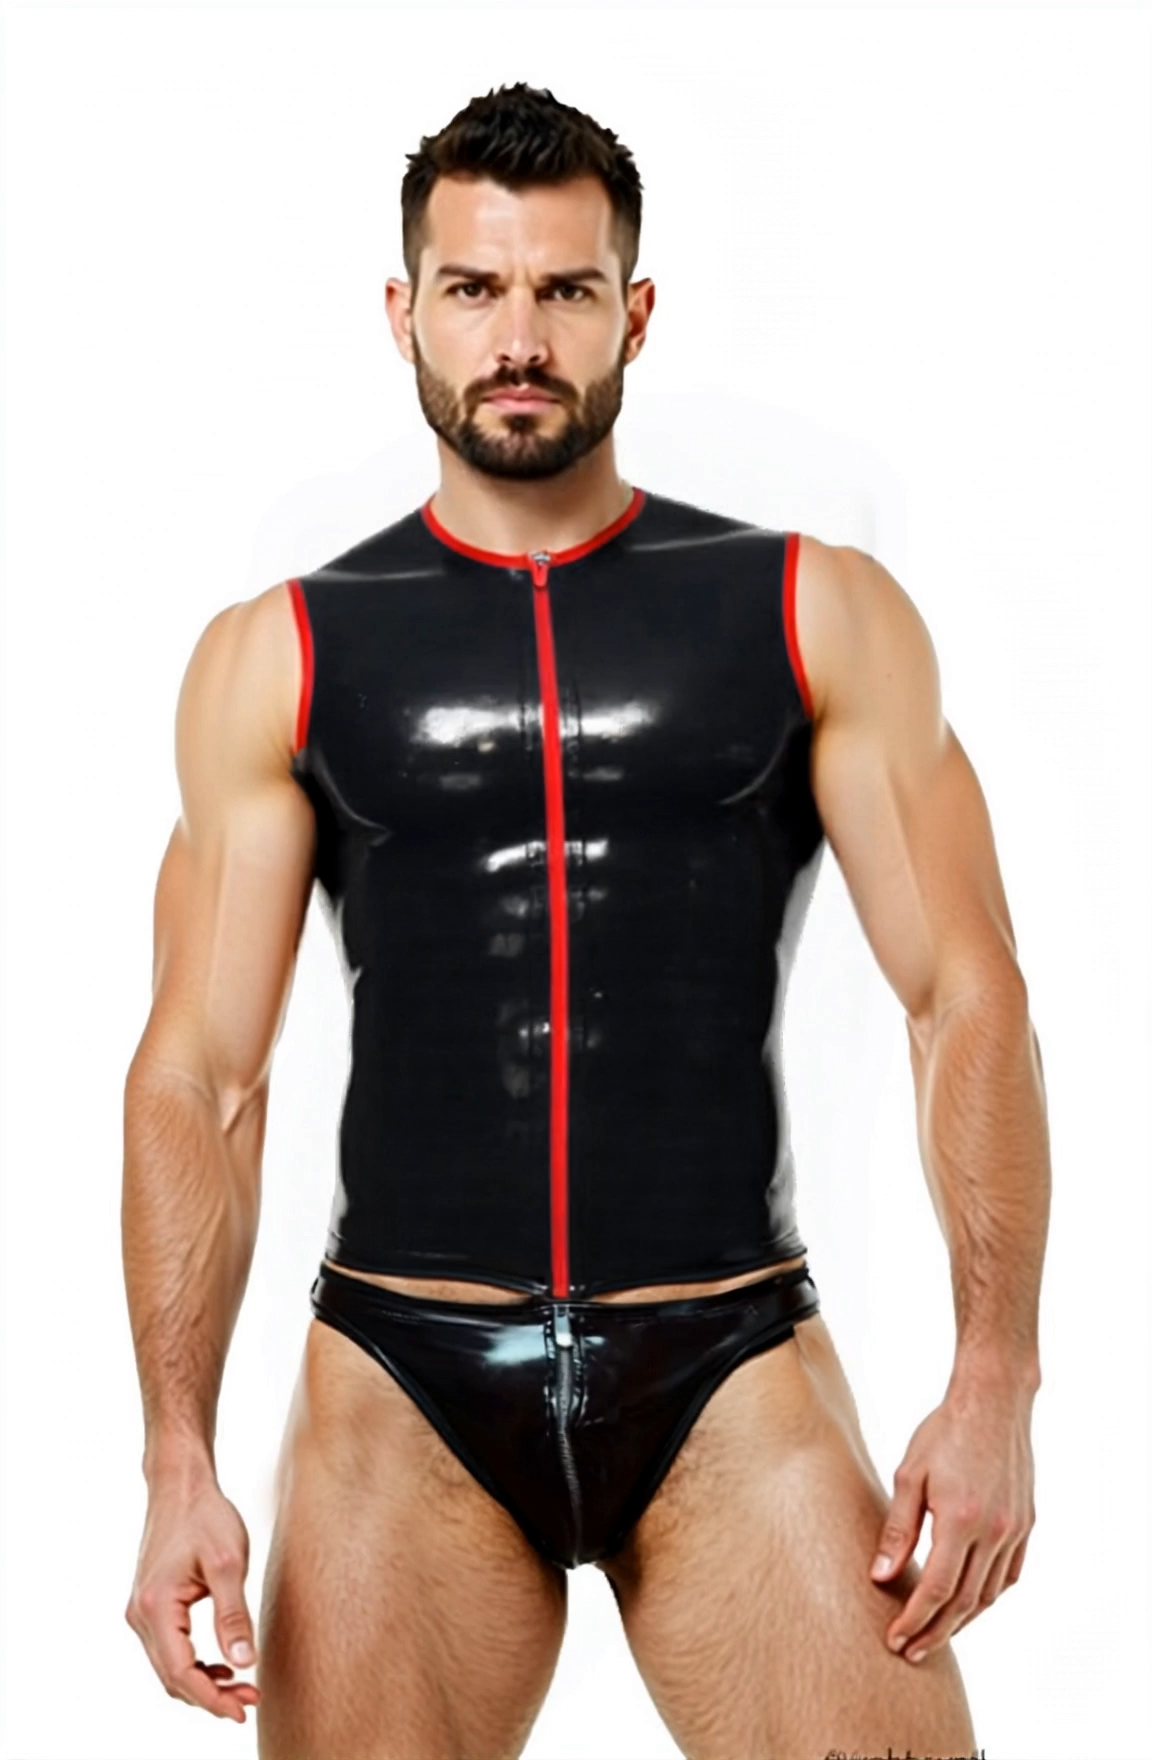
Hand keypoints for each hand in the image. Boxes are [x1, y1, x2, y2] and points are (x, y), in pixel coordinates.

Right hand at [125, 1469, 260, 1722]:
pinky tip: (223, 1665)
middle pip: (171, 1677)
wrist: (181, 1485)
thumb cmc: (205, 1516)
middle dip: (210, 1696)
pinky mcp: (150, 1606)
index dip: (211, 1699)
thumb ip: (234, 1615)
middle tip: (251, 1700)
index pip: (180, 1673)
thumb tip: (244, 1664)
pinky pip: (169, 1650)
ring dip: (202, 1683)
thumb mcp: (229, 1562)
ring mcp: (142, 1611)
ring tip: (242, 1686)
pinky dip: (193, 1664)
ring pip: (168, 1667)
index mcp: (156, 1606)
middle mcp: (140, 1615)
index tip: (243, 1709)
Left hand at [869, 1376, 1035, 1662]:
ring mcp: (1015, 1529)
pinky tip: (971, 1601)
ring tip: (937, 1633)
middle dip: (937, 1632)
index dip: (915, 1619)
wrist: (993, 1400)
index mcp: (961, 1519)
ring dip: (964, 1619)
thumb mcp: (910, 1475)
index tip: (896, 1639)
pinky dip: (989, 1595)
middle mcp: (994, 1531)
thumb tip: (881, 1576)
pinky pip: (1010, 1574)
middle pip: (965, 1602)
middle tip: (911, 1652)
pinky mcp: (1026, 1523)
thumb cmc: (944, 1431)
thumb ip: (898, 1529)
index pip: (938, 1589)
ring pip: (990, 1593)